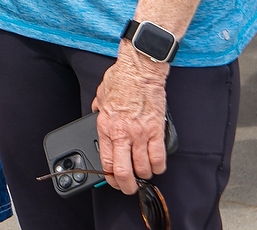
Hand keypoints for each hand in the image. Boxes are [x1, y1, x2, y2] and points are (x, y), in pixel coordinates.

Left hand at [92, 44, 170, 194]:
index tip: (112, 180)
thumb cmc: (121, 79)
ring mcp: (141, 134)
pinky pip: (159, 158)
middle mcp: (122, 133)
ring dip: (144, 175)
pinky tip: (156, 166)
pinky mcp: (157, 130)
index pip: (106, 162)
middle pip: (124, 172)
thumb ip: (98, 111)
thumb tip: (97, 117)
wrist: (140, 69)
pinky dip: (158, 166)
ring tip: (143, 173)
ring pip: (143, 168)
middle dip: (126, 186)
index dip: (109, 178)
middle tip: (129, 187)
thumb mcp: (100, 96)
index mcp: (105, 126)